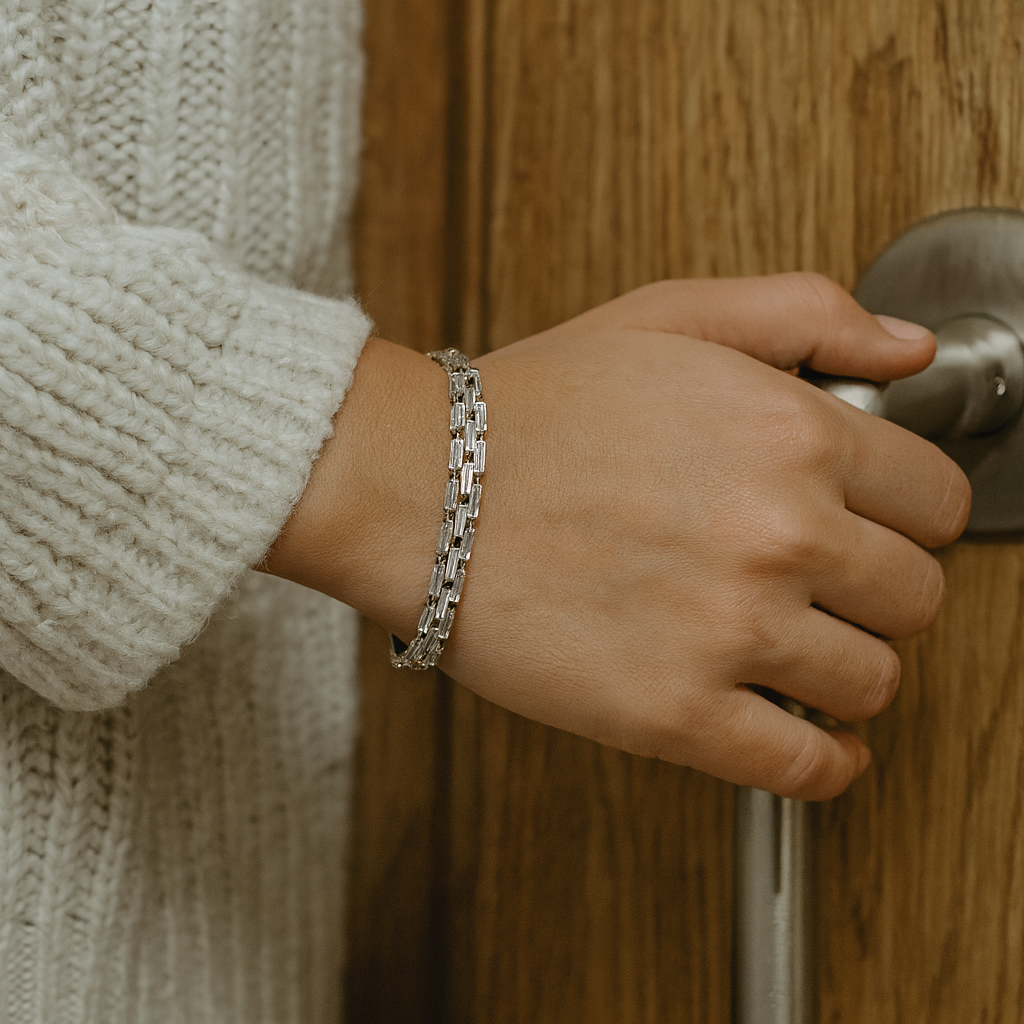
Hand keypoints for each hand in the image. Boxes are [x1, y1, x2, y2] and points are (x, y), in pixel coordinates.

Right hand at [266, 273, 969, 799]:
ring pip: (874, 683)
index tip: (879, 526)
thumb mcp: (669, 317)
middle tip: (828, 585)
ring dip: (848, 668)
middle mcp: (779, 534)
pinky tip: (812, 736)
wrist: (419, 491)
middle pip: (917, 597)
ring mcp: (730, 631)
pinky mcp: (676, 715)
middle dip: (880, 590)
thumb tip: (909, 351)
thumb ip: (805, 315)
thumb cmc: (531, 409)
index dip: (909, 514)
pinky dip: (826, 761)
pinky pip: (806, 767)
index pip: (936, 500)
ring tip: (798, 649)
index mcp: (789, 434)